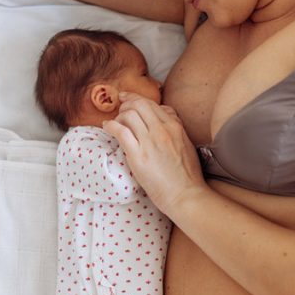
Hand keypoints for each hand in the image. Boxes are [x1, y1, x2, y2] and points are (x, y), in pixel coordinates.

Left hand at [103, 92, 206, 216]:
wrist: (185, 195)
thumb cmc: (187, 175)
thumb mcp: (186, 144)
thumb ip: (175, 127)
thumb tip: (163, 114)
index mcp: (175, 127)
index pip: (153, 104)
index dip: (137, 98)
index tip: (127, 98)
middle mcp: (162, 130)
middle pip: (139, 104)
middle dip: (127, 104)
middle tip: (120, 110)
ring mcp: (150, 142)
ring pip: (129, 114)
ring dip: (119, 116)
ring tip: (115, 123)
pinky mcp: (138, 155)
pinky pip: (120, 131)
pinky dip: (110, 126)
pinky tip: (106, 127)